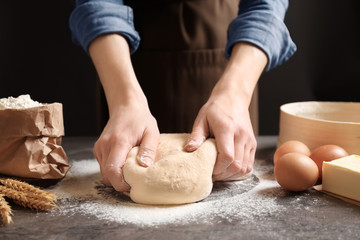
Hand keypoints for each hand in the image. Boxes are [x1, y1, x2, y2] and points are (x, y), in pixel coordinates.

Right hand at [89, 34, 159, 191]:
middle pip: (107, 176)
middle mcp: (105, 146)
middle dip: (120, 183)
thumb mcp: (151, 133)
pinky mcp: (99, 149)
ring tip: (132, 172)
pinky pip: (104, 166)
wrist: (126, 105)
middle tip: (136, 182)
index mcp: (118, 142)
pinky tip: (125, 164)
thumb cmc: (140, 119)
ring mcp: (99, 148)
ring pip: (104, 173)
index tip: (133, 186)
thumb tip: (144, 167)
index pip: (112, 171)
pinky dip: (114, 170)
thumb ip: (148, 150)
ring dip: (117, 177)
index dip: (121, 184)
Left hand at [185, 91, 255, 180]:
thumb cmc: (216, 108)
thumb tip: (188, 150)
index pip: (227, 156)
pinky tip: (228, 168)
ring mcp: (249, 141)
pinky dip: (239, 171)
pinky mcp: (253, 144)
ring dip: (231, 174)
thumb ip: (196, 136)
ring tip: (219, 172)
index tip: (208, 170)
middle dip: (223, 174)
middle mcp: (241, 136)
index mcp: (228, 129)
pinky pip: (249, 164)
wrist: (233, 98)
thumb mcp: (202, 119)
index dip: (218, 168)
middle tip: (212, 174)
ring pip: (244, 168)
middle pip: (236, 165)